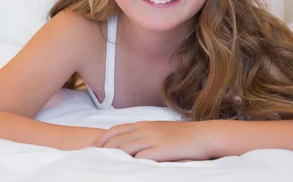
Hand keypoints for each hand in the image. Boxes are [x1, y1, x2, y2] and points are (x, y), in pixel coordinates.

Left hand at [93, 121, 211, 161]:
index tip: (92, 146)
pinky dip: (130, 161)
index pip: (117, 129)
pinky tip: (123, 168)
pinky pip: (141, 156)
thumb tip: (131, 144)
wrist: (201, 135)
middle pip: (117, 138)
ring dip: (112, 155)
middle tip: (91, 156)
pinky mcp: (160, 150)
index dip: (102, 138)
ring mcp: (152, 139)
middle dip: (102, 147)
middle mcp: (145, 130)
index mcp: (144, 124)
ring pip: (125, 147)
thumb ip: (145, 135)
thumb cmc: (182, 135)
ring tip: (102, 163)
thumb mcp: (160, 130)